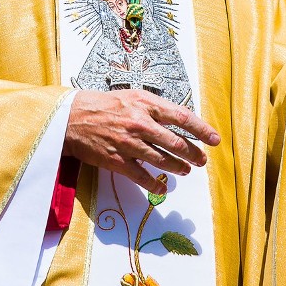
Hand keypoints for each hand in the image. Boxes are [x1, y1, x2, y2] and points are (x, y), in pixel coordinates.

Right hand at [64, 89, 220, 193]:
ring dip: (178, 168)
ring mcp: (128, 143)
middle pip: (176, 142)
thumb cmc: (104, 105)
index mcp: (145, 103)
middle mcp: (139, 122)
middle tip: (202, 160)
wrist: (71, 118)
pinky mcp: (117, 161)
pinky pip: (142, 176)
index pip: (181, 117)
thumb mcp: (132, 97)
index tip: (214, 139)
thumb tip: (177, 120)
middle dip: (193, 154)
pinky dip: (155, 184)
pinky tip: (163, 188)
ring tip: (186, 171)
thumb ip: (154, 108)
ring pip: (162, 160)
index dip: (201, 129)